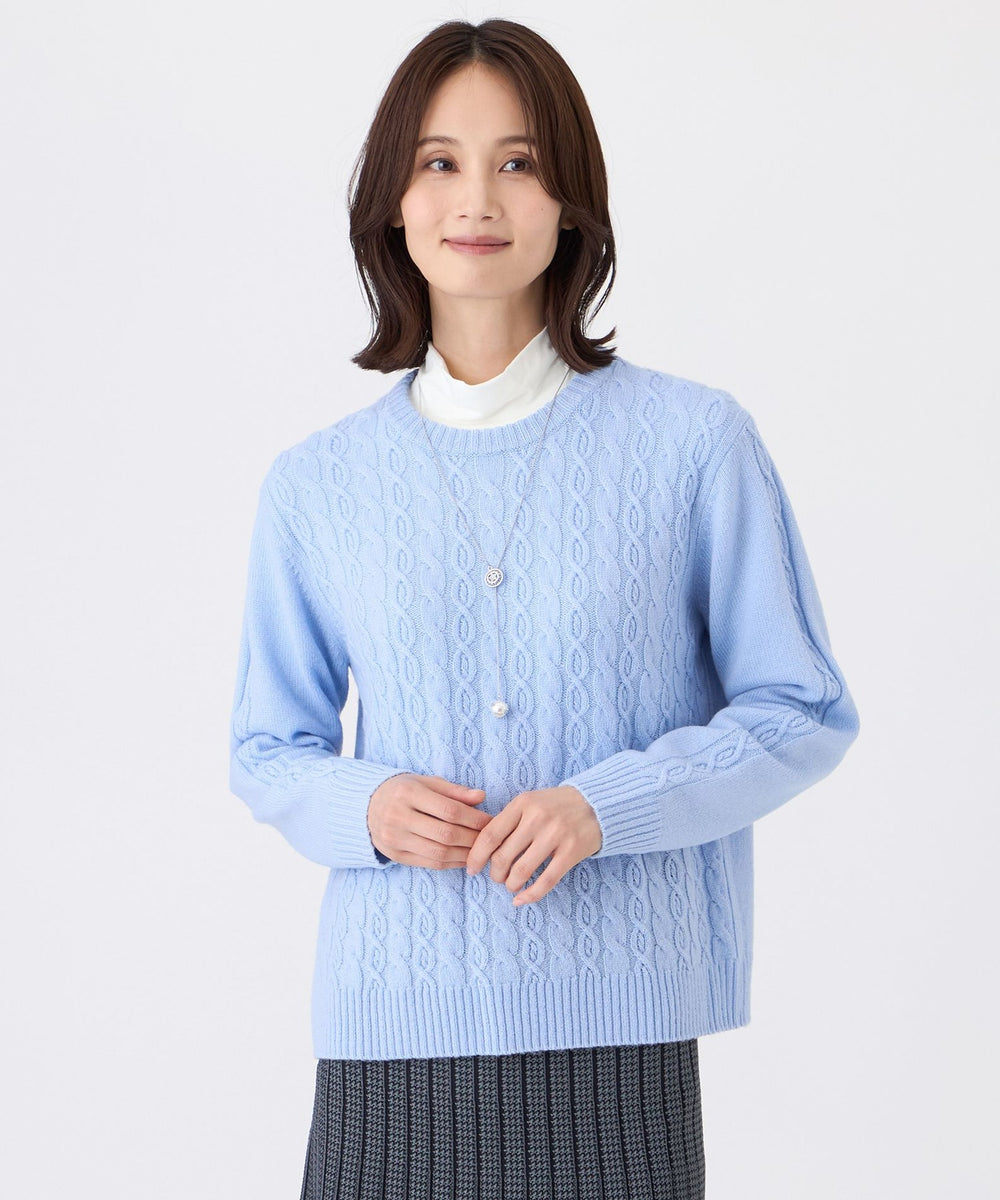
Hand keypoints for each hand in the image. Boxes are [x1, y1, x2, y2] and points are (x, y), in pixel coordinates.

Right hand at [368, 774, 490, 867]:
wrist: (368, 806)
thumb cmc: (405, 791)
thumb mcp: (427, 783)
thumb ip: (454, 791)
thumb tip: (482, 797)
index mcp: (407, 793)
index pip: (449, 810)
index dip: (474, 818)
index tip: (490, 821)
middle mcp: (398, 817)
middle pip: (445, 834)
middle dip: (473, 838)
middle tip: (489, 838)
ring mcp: (394, 839)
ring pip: (439, 853)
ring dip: (465, 854)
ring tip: (480, 849)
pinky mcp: (395, 856)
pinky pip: (430, 864)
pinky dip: (452, 863)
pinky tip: (464, 857)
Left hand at [464, 785, 602, 905]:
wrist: (597, 804)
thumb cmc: (556, 806)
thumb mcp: (530, 802)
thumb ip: (509, 820)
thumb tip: (481, 848)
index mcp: (522, 803)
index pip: (490, 835)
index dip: (476, 856)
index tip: (472, 869)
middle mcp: (537, 818)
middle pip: (503, 856)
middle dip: (495, 873)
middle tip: (497, 877)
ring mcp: (555, 835)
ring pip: (521, 871)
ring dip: (511, 884)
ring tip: (512, 885)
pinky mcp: (571, 852)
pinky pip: (545, 881)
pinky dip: (530, 895)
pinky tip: (521, 900)